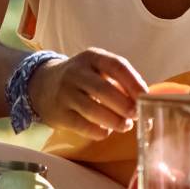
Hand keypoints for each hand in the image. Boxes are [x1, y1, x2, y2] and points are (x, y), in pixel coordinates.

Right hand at [28, 49, 148, 137]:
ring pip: (92, 109)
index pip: (117, 66)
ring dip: (113, 121)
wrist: (43, 85)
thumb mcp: (99, 70)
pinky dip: (98, 131)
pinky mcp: (58, 113)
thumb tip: (146, 102)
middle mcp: (76, 72)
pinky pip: (81, 125)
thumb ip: (121, 83)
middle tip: (136, 115)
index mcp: (92, 57)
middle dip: (124, 105)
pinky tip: (106, 131)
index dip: (134, 82)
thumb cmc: (83, 79)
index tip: (146, 97)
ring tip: (125, 126)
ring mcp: (65, 93)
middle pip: (104, 89)